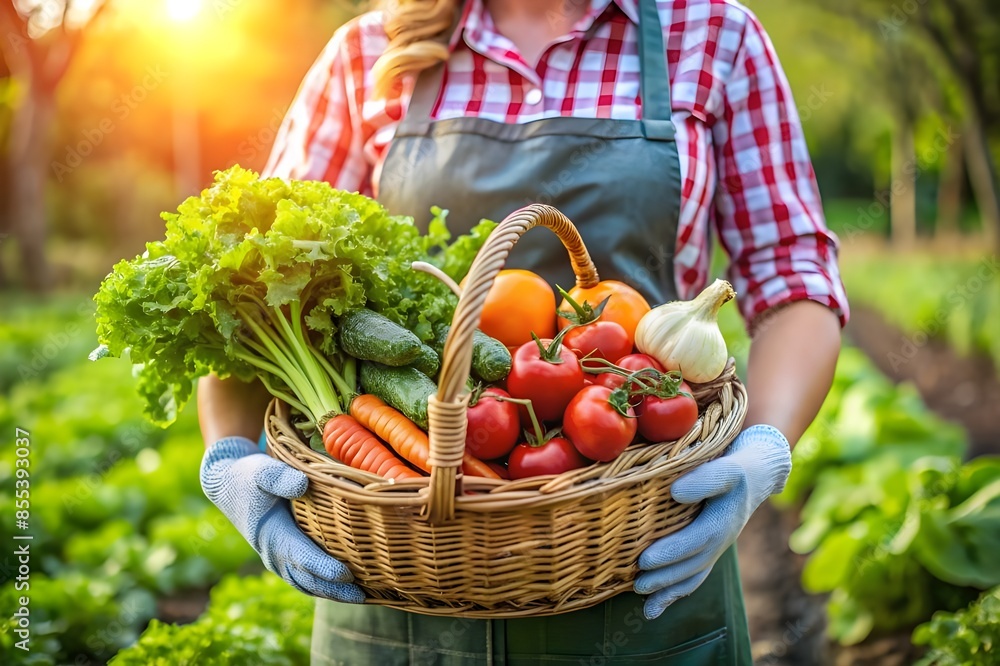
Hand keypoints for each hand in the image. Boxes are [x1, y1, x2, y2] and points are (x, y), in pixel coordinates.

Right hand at [201, 437, 364, 601]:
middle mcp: (274, 553)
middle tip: (364, 597)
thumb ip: (280, 478)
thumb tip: (302, 484)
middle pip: (307, 579)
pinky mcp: (283, 557)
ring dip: (332, 593)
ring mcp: (277, 559)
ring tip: (362, 598)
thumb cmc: (250, 476)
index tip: (347, 575)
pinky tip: (346, 589)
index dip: (324, 568)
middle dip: (335, 590)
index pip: (301, 557)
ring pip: (306, 584)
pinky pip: (304, 579)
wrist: (229, 484)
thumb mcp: (261, 471)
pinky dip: (324, 587)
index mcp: (272, 534)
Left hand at [634, 424, 791, 618]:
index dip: (671, 552)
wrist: (756, 475)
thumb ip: (704, 479)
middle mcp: (720, 540)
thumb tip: (676, 492)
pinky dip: (675, 594)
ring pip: (693, 574)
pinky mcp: (709, 550)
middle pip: (692, 564)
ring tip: (643, 600)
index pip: (695, 540)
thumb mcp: (726, 468)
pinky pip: (694, 576)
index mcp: (722, 521)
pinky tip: (653, 608)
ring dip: (669, 590)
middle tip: (637, 583)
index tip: (646, 560)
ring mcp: (715, 548)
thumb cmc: (736, 468)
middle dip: (664, 577)